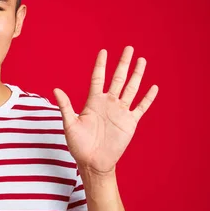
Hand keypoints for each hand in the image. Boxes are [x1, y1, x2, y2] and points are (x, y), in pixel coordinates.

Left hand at [53, 46, 158, 174]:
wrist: (92, 162)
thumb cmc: (78, 145)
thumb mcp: (69, 124)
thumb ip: (66, 106)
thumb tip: (56, 89)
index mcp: (93, 102)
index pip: (98, 78)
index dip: (101, 65)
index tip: (104, 51)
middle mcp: (108, 103)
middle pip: (118, 78)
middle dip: (123, 63)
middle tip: (129, 48)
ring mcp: (120, 112)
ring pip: (131, 88)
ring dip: (137, 75)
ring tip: (142, 60)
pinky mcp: (130, 122)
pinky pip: (140, 107)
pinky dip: (147, 98)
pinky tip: (153, 87)